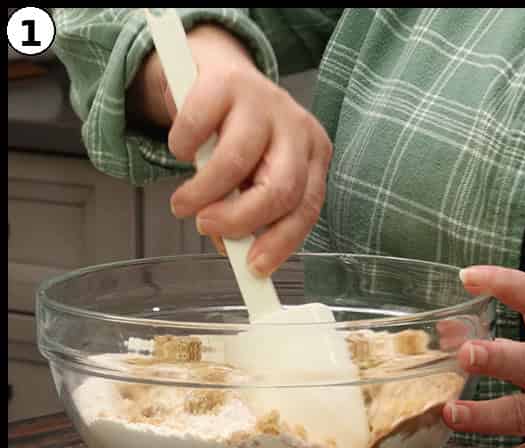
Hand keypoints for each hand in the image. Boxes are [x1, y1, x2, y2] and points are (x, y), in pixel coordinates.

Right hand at [133, 23, 331, 277]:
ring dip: (204, 192)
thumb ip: (250, 211)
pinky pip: (199, 124)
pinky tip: (181, 151)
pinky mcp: (227, 81)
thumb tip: (232, 251)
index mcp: (314, 158)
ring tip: (183, 204)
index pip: (306, 209)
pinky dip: (183, 146)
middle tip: (207, 228)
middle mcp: (298, 129)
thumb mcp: (253, 177)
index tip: (253, 268)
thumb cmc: (238, 138)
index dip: (279, 243)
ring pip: (237, 161)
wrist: (217, 74)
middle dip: (240, 219)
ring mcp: (265, 102)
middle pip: (280, 189)